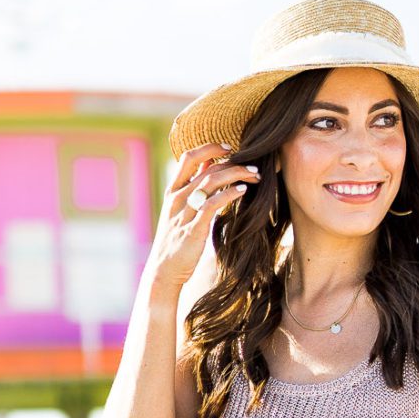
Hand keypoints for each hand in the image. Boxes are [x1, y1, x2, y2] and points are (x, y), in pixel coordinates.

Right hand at [148, 142, 262, 291]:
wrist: (164, 270)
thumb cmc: (176, 241)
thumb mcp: (180, 212)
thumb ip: (192, 191)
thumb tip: (208, 170)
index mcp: (173, 191)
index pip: (188, 158)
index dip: (209, 148)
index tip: (229, 147)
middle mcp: (177, 198)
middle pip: (206, 168)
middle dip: (232, 162)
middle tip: (253, 166)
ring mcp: (184, 213)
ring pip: (211, 181)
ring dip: (236, 174)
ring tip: (254, 175)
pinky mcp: (193, 229)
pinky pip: (212, 204)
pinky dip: (229, 194)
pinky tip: (242, 191)